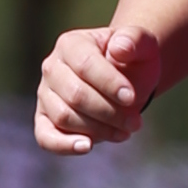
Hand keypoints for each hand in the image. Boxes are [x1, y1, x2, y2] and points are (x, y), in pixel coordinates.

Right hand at [33, 23, 159, 153]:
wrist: (126, 81)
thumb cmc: (133, 61)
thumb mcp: (142, 45)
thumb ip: (134, 40)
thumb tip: (119, 48)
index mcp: (71, 44)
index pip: (86, 65)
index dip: (109, 84)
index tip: (132, 98)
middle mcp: (52, 68)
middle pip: (76, 95)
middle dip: (109, 112)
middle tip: (135, 122)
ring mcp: (45, 95)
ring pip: (65, 117)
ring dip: (99, 129)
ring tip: (125, 131)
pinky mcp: (45, 120)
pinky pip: (45, 137)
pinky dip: (63, 145)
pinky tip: (87, 147)